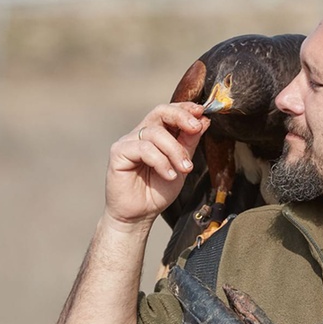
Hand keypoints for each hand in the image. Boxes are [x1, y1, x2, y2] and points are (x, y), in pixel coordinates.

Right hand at [104, 102, 209, 229]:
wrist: (139, 215)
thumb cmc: (158, 191)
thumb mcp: (182, 165)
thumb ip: (189, 143)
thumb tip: (203, 121)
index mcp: (156, 134)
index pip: (169, 111)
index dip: (185, 108)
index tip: (201, 112)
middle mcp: (141, 134)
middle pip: (160, 112)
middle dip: (181, 117)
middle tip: (196, 129)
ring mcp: (128, 142)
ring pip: (156, 134)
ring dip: (175, 151)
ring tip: (184, 170)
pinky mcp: (118, 153)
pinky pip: (144, 148)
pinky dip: (161, 161)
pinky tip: (169, 175)